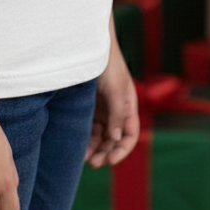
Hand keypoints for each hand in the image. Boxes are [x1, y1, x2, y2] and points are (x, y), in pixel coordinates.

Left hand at [84, 42, 139, 167]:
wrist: (90, 46)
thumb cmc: (108, 65)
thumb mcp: (116, 90)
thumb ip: (117, 115)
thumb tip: (116, 138)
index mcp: (129, 106)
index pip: (130, 135)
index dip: (122, 150)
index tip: (110, 160)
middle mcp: (117, 109)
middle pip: (114, 138)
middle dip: (106, 152)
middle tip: (94, 163)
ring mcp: (104, 107)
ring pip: (101, 134)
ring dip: (95, 147)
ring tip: (84, 159)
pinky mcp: (91, 104)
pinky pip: (90, 126)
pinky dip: (87, 137)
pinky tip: (79, 146)